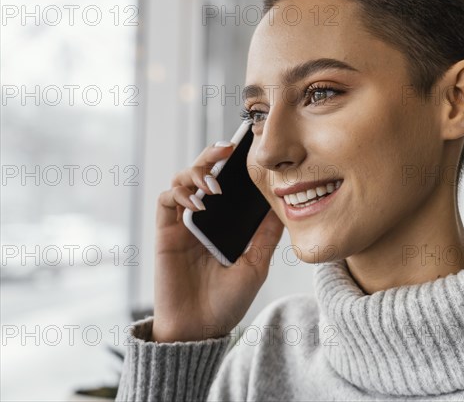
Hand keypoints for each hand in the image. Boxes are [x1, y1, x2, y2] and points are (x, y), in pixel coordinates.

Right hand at [151, 143, 283, 341]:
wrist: (199, 329)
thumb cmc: (227, 301)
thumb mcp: (256, 264)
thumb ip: (266, 235)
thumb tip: (284, 206)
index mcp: (225, 224)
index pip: (227, 184)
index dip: (233, 164)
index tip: (247, 147)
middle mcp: (204, 219)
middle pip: (202, 173)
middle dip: (212, 156)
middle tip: (226, 148)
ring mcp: (183, 224)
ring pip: (182, 180)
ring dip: (196, 172)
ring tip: (213, 185)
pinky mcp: (165, 233)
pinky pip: (166, 201)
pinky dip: (180, 194)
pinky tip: (198, 205)